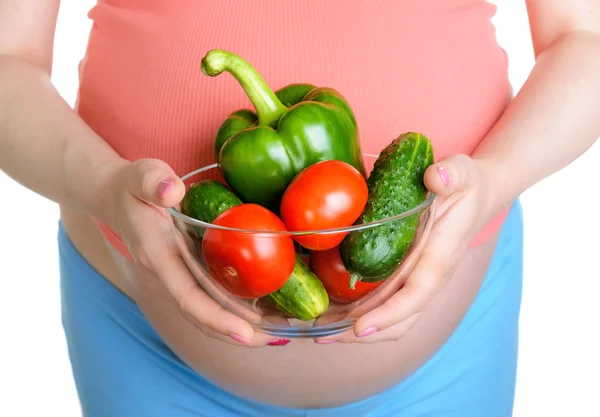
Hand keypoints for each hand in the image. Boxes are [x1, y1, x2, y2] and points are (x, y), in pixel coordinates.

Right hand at [103, 158, 276, 346]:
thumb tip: (172, 190)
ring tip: (279, 330)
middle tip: (278, 337)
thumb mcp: (142, 175)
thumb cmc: (133, 186)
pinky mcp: (185, 274)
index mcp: (159, 258)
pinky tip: (265, 309)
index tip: (247, 333)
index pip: (188, 298)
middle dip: (239, 332)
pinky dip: (235, 310)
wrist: (117, 198)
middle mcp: (167, 276)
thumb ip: (154, 181)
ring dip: (241, 326)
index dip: (218, 319)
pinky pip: (210, 299)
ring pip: (208, 313)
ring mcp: (176, 278)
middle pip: (203, 316)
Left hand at [315, 154, 497, 342]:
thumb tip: (435, 177)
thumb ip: (451, 174)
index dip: (389, 314)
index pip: (417, 294)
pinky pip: (387, 304)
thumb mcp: (462, 172)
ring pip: (392, 319)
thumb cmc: (466, 185)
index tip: (360, 327)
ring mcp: (419, 280)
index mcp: (440, 256)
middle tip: (321, 336)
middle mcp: (430, 276)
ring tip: (319, 331)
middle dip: (361, 333)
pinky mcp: (409, 276)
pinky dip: (361, 314)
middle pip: (400, 320)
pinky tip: (333, 311)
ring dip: (356, 329)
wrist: (478, 196)